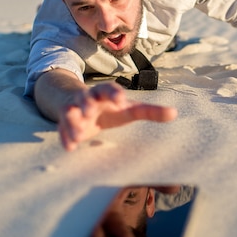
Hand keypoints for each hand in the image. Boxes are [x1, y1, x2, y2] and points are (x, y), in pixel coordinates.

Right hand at [58, 82, 177, 150]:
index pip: (109, 89)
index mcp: (106, 93)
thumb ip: (150, 112)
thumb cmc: (109, 107)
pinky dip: (65, 136)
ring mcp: (74, 110)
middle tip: (90, 111)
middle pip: (86, 97)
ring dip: (73, 122)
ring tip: (79, 135)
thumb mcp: (128, 109)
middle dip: (87, 103)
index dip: (115, 93)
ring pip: (70, 112)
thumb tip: (174, 113)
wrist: (76, 101)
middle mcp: (88, 99)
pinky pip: (62, 127)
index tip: (121, 101)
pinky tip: (70, 147)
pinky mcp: (64, 122)